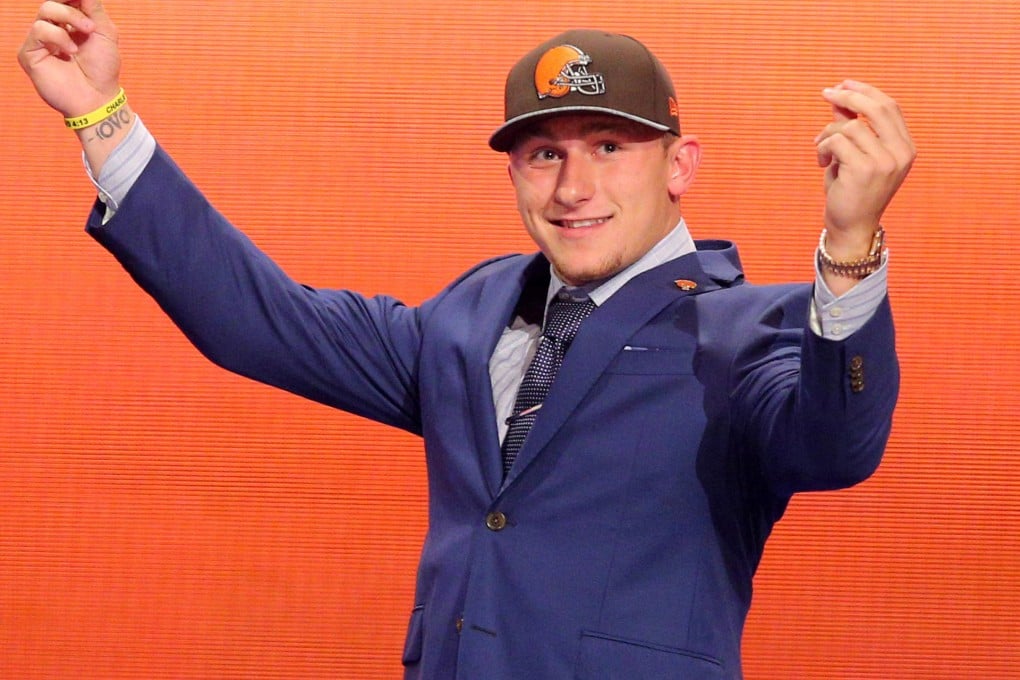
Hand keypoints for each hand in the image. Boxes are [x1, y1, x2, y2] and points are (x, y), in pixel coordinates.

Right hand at [18, 0, 121, 118]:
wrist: (98, 97)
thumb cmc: (103, 69)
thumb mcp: (105, 31)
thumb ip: (93, 7)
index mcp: (70, 23)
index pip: (64, 0)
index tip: (85, 1)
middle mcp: (52, 29)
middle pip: (53, 1)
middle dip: (72, 8)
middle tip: (90, 25)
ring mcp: (39, 41)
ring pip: (44, 11)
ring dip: (68, 18)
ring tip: (85, 37)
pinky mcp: (29, 53)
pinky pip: (38, 30)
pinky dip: (58, 37)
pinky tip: (70, 52)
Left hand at [814, 80, 915, 257]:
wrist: (851, 227)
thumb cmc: (852, 191)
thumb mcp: (855, 155)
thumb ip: (853, 128)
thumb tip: (840, 99)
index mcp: (905, 148)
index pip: (890, 107)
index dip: (866, 91)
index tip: (844, 83)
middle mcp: (901, 153)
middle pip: (877, 107)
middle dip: (849, 95)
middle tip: (826, 92)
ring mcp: (885, 161)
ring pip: (850, 125)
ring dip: (828, 134)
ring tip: (822, 152)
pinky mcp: (865, 169)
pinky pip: (837, 141)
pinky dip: (823, 148)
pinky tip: (822, 164)